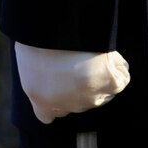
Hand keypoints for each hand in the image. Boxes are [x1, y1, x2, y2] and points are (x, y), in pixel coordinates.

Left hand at [14, 44, 129, 125]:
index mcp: (42, 103)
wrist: (56, 32)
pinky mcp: (109, 85)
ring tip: (91, 54)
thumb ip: (36, 77)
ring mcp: (90, 99)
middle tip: (75, 62)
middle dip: (76, 87)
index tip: (56, 84)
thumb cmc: (36, 42)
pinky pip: (121, 79)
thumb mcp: (26, 63)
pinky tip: (108, 56)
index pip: (48, 115)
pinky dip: (118, 68)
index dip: (54, 101)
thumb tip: (49, 73)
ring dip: (97, 77)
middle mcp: (68, 106)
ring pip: (100, 92)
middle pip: (77, 103)